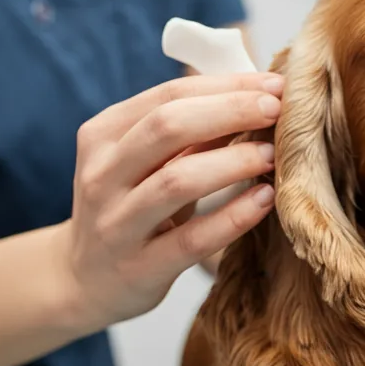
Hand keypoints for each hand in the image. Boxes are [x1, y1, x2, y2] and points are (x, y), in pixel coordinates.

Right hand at [60, 72, 282, 329]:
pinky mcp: (139, 268)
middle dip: (231, 111)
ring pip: (177, 181)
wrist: (86, 282)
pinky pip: (192, 238)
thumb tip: (258, 97)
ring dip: (234, 162)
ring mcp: (116, 224)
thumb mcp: (146, 163)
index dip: (226, 86)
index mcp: (102, 136)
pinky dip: (233, 216)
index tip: (275, 83)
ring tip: (272, 155)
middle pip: (168, 127)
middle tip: (278, 109)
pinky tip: (265, 199)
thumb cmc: (131, 208)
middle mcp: (102, 175)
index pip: (167, 95)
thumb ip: (190, 132)